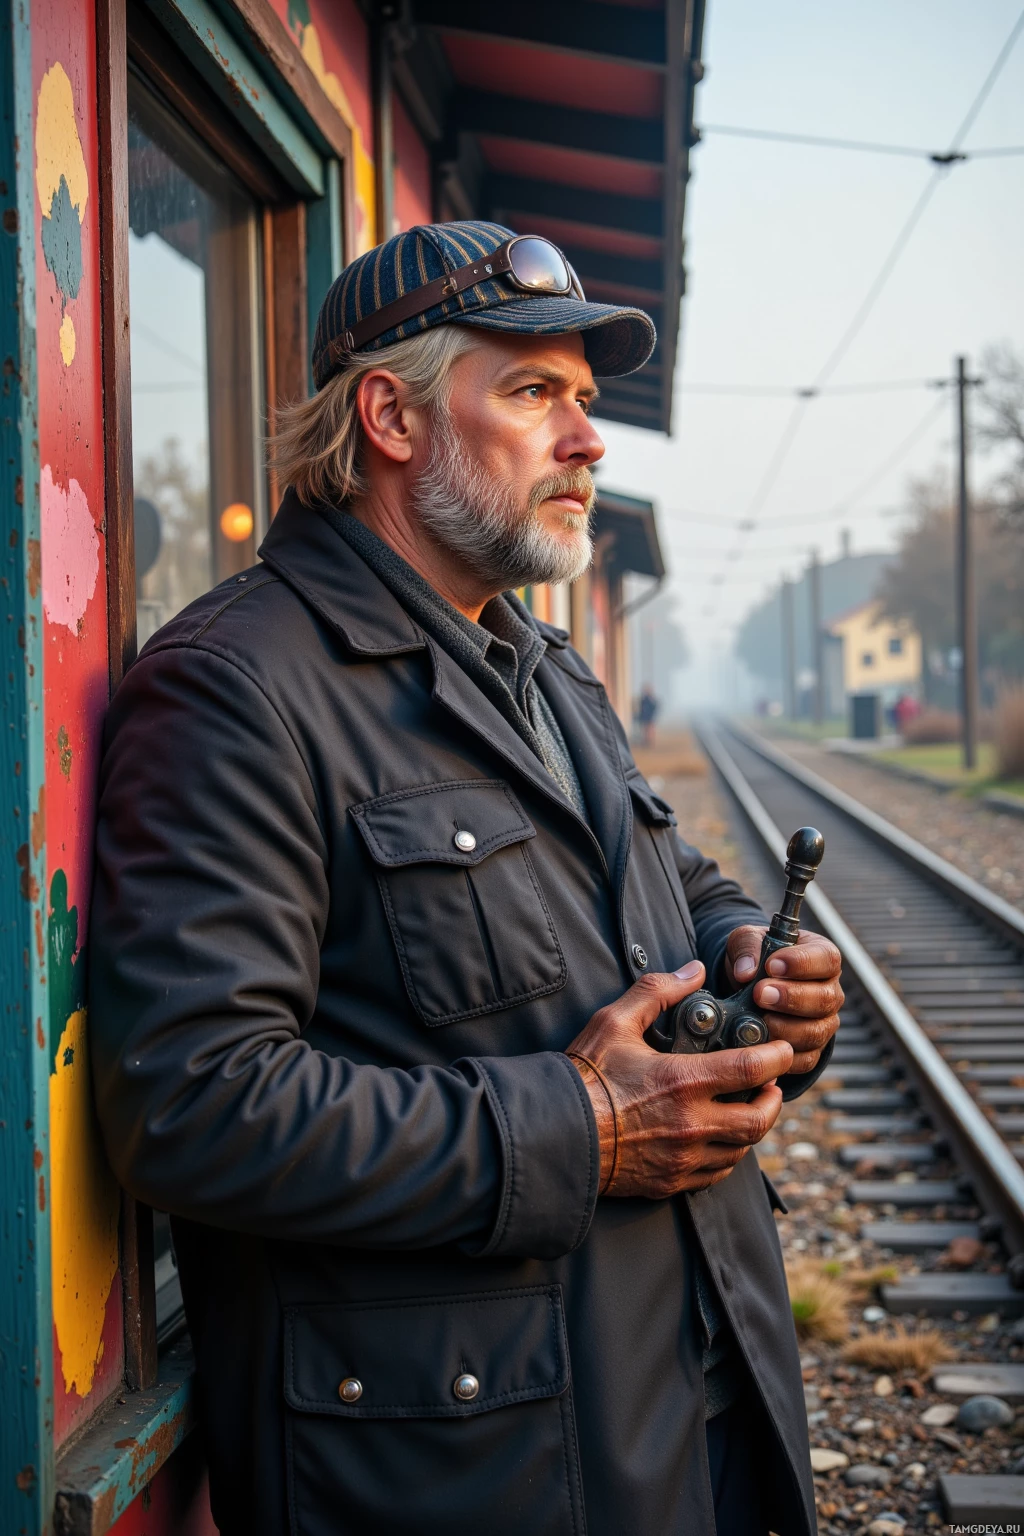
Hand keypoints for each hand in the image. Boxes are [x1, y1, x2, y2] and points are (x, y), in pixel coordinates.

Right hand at [565, 963, 792, 1197]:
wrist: (555, 1132)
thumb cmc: (584, 1075)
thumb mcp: (615, 1022)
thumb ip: (657, 991)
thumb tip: (693, 971)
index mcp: (683, 1081)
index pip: (752, 1069)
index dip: (777, 1058)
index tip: (781, 1049)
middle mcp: (692, 1124)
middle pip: (760, 1119)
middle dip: (773, 1100)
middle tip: (769, 1085)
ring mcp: (683, 1157)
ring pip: (742, 1149)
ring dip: (751, 1128)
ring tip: (745, 1110)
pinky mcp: (672, 1181)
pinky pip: (716, 1173)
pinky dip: (726, 1156)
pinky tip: (718, 1140)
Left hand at [726, 926, 842, 1075]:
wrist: (748, 985)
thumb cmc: (756, 957)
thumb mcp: (747, 939)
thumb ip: (747, 947)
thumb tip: (746, 972)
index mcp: (822, 958)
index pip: (827, 959)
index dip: (802, 963)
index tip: (771, 965)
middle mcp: (829, 991)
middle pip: (825, 999)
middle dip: (791, 998)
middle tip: (760, 994)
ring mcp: (824, 1023)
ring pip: (816, 1032)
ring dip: (785, 1027)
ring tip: (759, 1019)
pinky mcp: (812, 1050)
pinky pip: (806, 1059)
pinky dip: (783, 1054)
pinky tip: (763, 1042)